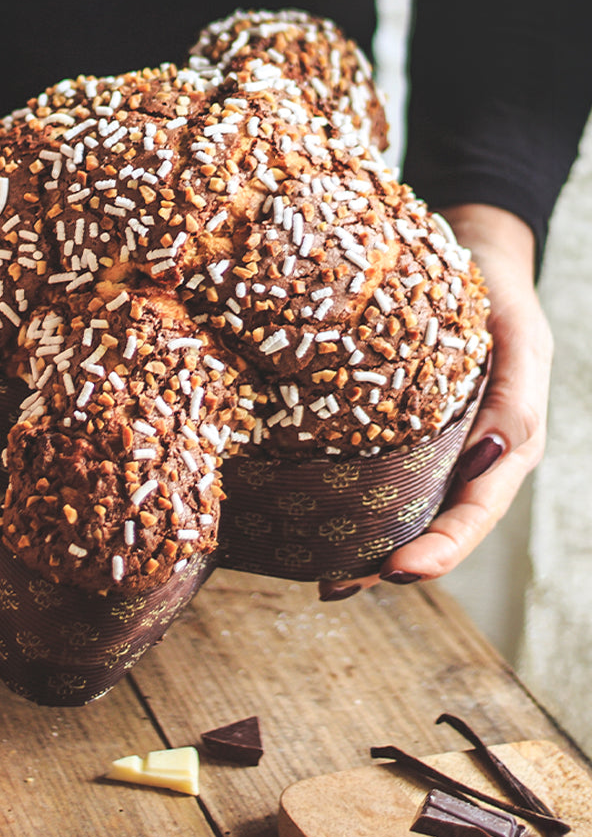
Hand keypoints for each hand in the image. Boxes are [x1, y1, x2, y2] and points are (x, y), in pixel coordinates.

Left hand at [319, 204, 551, 599]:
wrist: (471, 250)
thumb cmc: (497, 290)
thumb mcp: (521, 334)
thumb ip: (517, 394)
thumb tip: (493, 455)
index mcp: (509, 443)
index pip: (477, 511)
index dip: (442, 548)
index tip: (397, 570)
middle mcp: (471, 454)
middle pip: (436, 525)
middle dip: (393, 563)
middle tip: (339, 586)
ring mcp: (437, 444)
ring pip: (406, 508)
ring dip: (369, 545)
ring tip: (323, 576)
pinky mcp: (402, 425)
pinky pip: (383, 470)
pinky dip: (354, 498)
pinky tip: (316, 516)